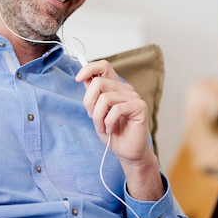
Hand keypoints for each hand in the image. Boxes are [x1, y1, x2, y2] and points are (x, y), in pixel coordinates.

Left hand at [76, 60, 163, 200]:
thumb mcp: (96, 112)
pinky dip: (108, 122)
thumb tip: (84, 78)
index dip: (89, 69)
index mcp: (115, 87)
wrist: (126, 151)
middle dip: (89, 103)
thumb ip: (93, 95)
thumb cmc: (112, 132)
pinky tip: (110, 130)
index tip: (78, 80)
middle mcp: (125, 89)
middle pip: (98, 83)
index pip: (103, 66)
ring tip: (102, 127)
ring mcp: (133, 97)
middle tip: (93, 118)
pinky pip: (116, 109)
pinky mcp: (139, 107)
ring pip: (105, 98)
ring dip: (98, 117)